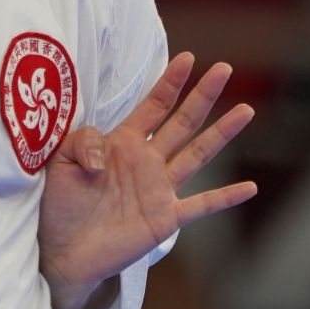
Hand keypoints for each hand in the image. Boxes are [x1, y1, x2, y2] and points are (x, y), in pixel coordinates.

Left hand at [38, 52, 256, 294]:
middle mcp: (147, 161)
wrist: (61, 251)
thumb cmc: (59, 204)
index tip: (187, 57)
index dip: (169, 82)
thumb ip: (83, 143)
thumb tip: (107, 151)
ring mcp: (159, 189)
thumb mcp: (60, 161)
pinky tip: (250, 188)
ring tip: (245, 111)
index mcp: (122, 142)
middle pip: (183, 121)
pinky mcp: (165, 218)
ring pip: (198, 154)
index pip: (152, 106)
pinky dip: (226, 197)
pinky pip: (201, 205)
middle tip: (224, 68)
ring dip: (222, 133)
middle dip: (203, 95)